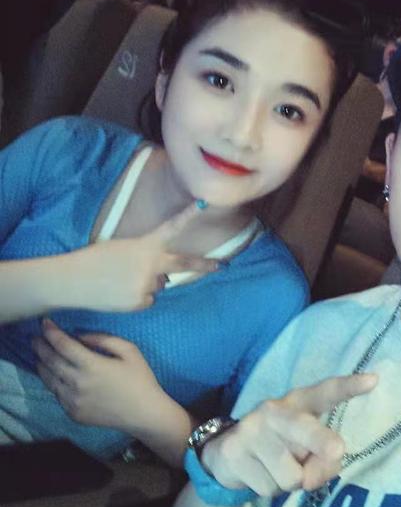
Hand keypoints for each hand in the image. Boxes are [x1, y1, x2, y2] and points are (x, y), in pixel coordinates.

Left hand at [34, 319, 164, 430]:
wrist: (144, 413)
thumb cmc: (140, 378)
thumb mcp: (128, 350)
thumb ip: (103, 339)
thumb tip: (80, 337)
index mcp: (91, 365)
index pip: (63, 345)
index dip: (51, 332)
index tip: (45, 323)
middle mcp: (77, 383)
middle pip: (51, 361)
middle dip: (41, 347)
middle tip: (35, 338)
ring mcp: (73, 401)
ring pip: (49, 380)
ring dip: (42, 365)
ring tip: (39, 356)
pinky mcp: (73, 413)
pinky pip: (57, 394)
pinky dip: (52, 382)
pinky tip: (54, 376)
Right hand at [68, 201, 218, 312]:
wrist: (73, 280)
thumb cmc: (95, 260)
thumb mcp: (123, 248)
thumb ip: (146, 257)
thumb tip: (163, 275)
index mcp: (145, 246)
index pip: (171, 227)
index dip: (189, 215)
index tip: (205, 203)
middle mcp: (151, 266)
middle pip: (184, 264)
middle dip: (205, 265)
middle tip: (222, 266)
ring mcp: (147, 286)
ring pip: (158, 285)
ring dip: (147, 283)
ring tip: (121, 280)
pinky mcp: (140, 303)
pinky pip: (147, 300)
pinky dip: (137, 297)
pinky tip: (119, 293)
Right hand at [202, 373, 377, 496]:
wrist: (226, 454)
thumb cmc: (279, 448)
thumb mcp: (303, 450)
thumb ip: (319, 460)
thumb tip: (310, 478)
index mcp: (298, 403)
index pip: (325, 392)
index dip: (348, 387)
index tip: (374, 381)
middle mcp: (274, 410)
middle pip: (304, 429)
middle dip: (321, 441)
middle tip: (338, 452)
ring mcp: (252, 429)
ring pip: (290, 474)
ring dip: (289, 482)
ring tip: (277, 469)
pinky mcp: (234, 451)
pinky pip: (268, 487)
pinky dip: (269, 490)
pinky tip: (259, 474)